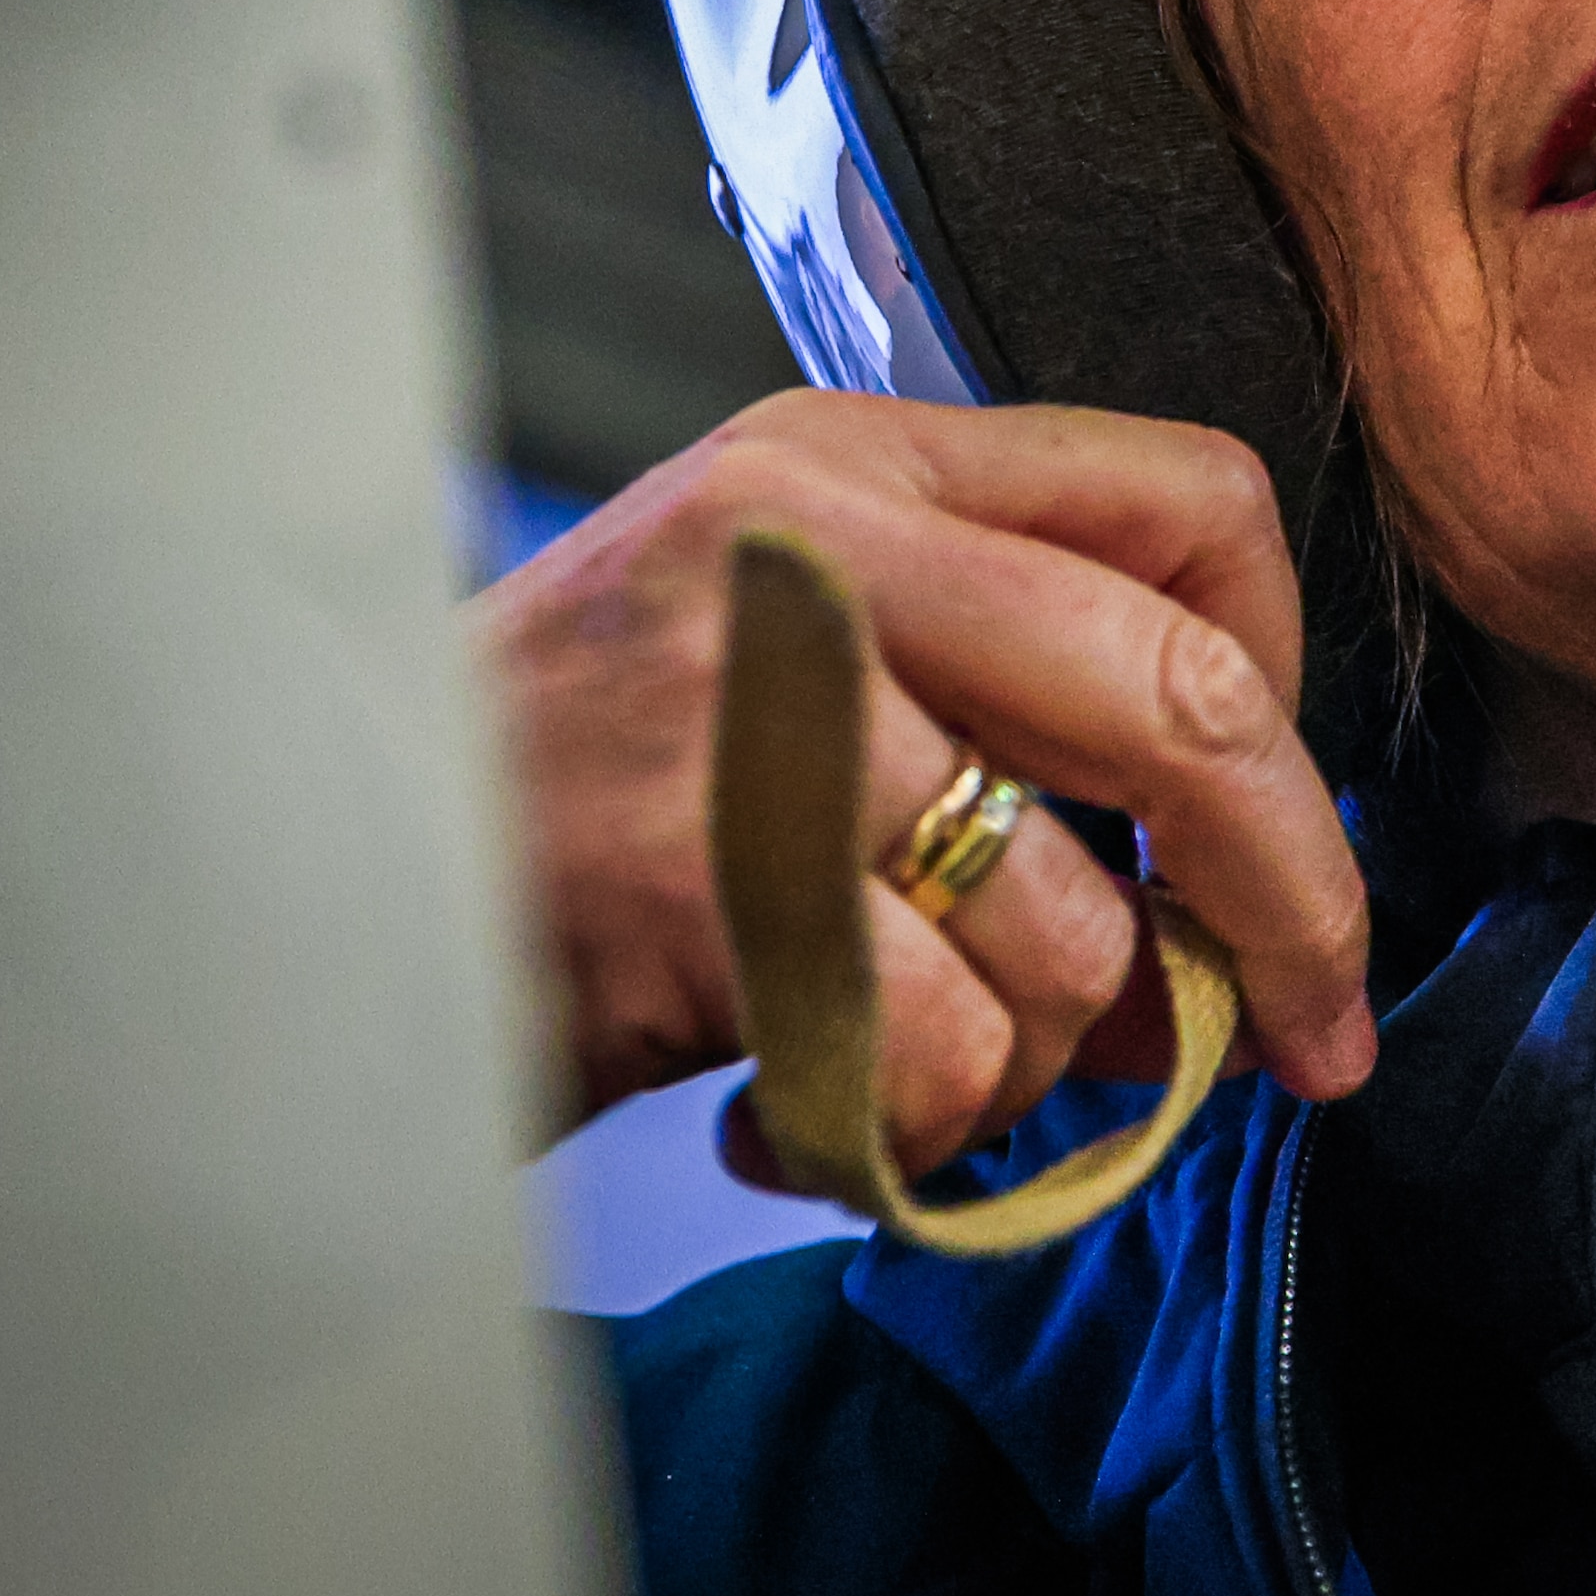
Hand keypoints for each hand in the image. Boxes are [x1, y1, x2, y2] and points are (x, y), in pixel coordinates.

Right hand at [483, 391, 1374, 1179]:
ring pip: (1070, 921)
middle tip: (1313, 1029)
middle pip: (1189, 699)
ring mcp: (752, 711)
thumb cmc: (562, 803)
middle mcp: (818, 553)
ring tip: (924, 1064)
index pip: (1192, 504)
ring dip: (1038, 1052)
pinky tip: (797, 1110)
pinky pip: (946, 1047)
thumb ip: (1002, 728)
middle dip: (1291, 893)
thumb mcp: (782, 666)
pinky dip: (916, 1128)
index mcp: (856, 466)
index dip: (1284, 680)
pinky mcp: (697, 882)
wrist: (282, 885)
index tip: (1279, 815)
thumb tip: (1225, 932)